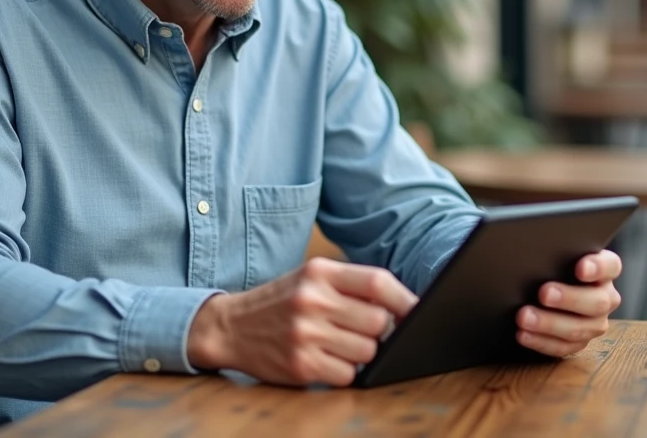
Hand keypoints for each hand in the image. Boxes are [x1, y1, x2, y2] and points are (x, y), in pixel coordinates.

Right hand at [187, 257, 417, 386]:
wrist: (231, 327)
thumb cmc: (281, 301)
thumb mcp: (310, 278)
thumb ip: (351, 285)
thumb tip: (404, 306)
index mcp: (319, 272)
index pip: (377, 282)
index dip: (404, 300)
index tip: (416, 312)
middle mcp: (312, 300)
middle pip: (378, 321)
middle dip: (379, 331)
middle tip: (363, 330)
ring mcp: (305, 333)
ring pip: (367, 351)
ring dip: (363, 353)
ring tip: (341, 344)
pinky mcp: (301, 364)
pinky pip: (347, 375)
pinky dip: (345, 372)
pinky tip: (327, 360)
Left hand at [515, 249, 621, 357]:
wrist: (539, 283)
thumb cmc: (548, 260)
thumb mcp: (552, 250)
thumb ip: (551, 247)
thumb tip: (529, 243)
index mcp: (604, 269)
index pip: (610, 266)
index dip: (597, 267)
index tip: (580, 268)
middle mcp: (605, 296)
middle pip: (597, 301)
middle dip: (569, 298)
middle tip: (543, 293)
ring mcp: (595, 322)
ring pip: (580, 328)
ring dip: (550, 324)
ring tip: (523, 317)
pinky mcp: (579, 342)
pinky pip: (564, 347)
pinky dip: (541, 341)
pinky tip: (522, 334)